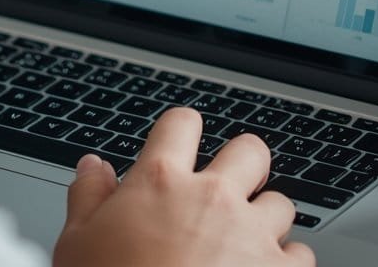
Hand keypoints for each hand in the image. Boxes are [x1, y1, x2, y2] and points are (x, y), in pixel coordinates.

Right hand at [53, 108, 314, 266]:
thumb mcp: (76, 245)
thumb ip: (88, 197)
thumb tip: (93, 167)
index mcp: (160, 183)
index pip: (181, 124)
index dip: (181, 131)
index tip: (180, 145)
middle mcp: (213, 198)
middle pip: (250, 151)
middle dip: (242, 166)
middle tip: (225, 191)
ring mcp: (252, 234)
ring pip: (280, 203)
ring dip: (264, 219)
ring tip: (241, 244)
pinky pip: (301, 253)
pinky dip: (285, 262)